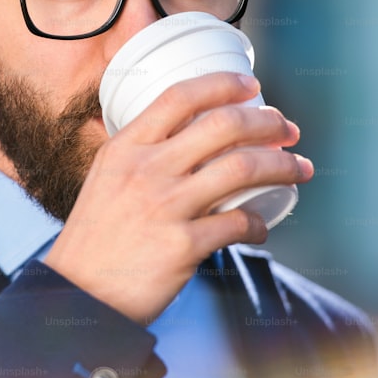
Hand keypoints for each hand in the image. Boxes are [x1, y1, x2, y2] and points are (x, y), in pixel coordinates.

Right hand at [43, 72, 312, 324]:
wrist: (78, 292)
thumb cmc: (96, 237)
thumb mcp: (106, 177)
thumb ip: (141, 154)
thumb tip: (189, 135)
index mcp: (125, 147)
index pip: (179, 96)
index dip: (223, 85)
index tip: (250, 87)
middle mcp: (146, 170)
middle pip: (223, 125)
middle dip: (268, 122)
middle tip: (288, 130)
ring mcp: (166, 206)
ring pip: (243, 168)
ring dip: (282, 166)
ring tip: (299, 170)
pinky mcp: (183, 246)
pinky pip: (238, 223)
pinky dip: (259, 224)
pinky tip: (260, 228)